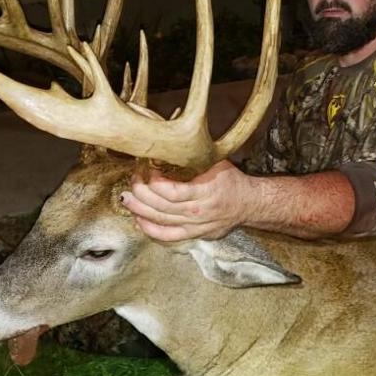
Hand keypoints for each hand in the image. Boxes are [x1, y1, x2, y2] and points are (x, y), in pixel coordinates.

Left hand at [120, 160, 249, 241]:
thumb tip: (168, 139)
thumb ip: (193, 156)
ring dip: (140, 210)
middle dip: (141, 193)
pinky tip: (139, 220)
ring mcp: (195, 225)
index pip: (172, 191)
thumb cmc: (231, 181)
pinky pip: (168, 235)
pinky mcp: (194, 234)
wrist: (249, 203)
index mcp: (204, 191)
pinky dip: (151, 230)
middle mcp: (198, 210)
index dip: (154, 182)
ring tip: (127, 199)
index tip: (147, 169)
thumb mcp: (216, 162)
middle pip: (161, 206)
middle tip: (133, 181)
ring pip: (161, 220)